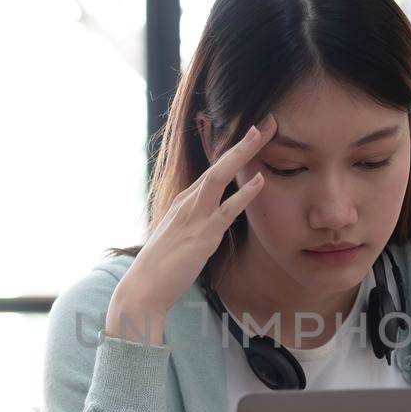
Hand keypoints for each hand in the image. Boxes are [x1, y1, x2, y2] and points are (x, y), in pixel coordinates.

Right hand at [106, 114, 277, 344]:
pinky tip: (259, 181)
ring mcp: (194, 217)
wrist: (143, 288)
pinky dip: (244, 195)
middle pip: (218, 164)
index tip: (254, 136)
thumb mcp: (180, 238)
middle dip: (243, 143)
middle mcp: (188, 202)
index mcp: (184, 202)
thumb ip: (196, 224)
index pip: (213, 170)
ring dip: (241, 154)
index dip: (235, 152)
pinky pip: (225, 211)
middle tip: (267, 123)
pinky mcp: (201, 236)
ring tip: (262, 134)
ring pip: (219, 177)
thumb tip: (212, 222)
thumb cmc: (162, 267)